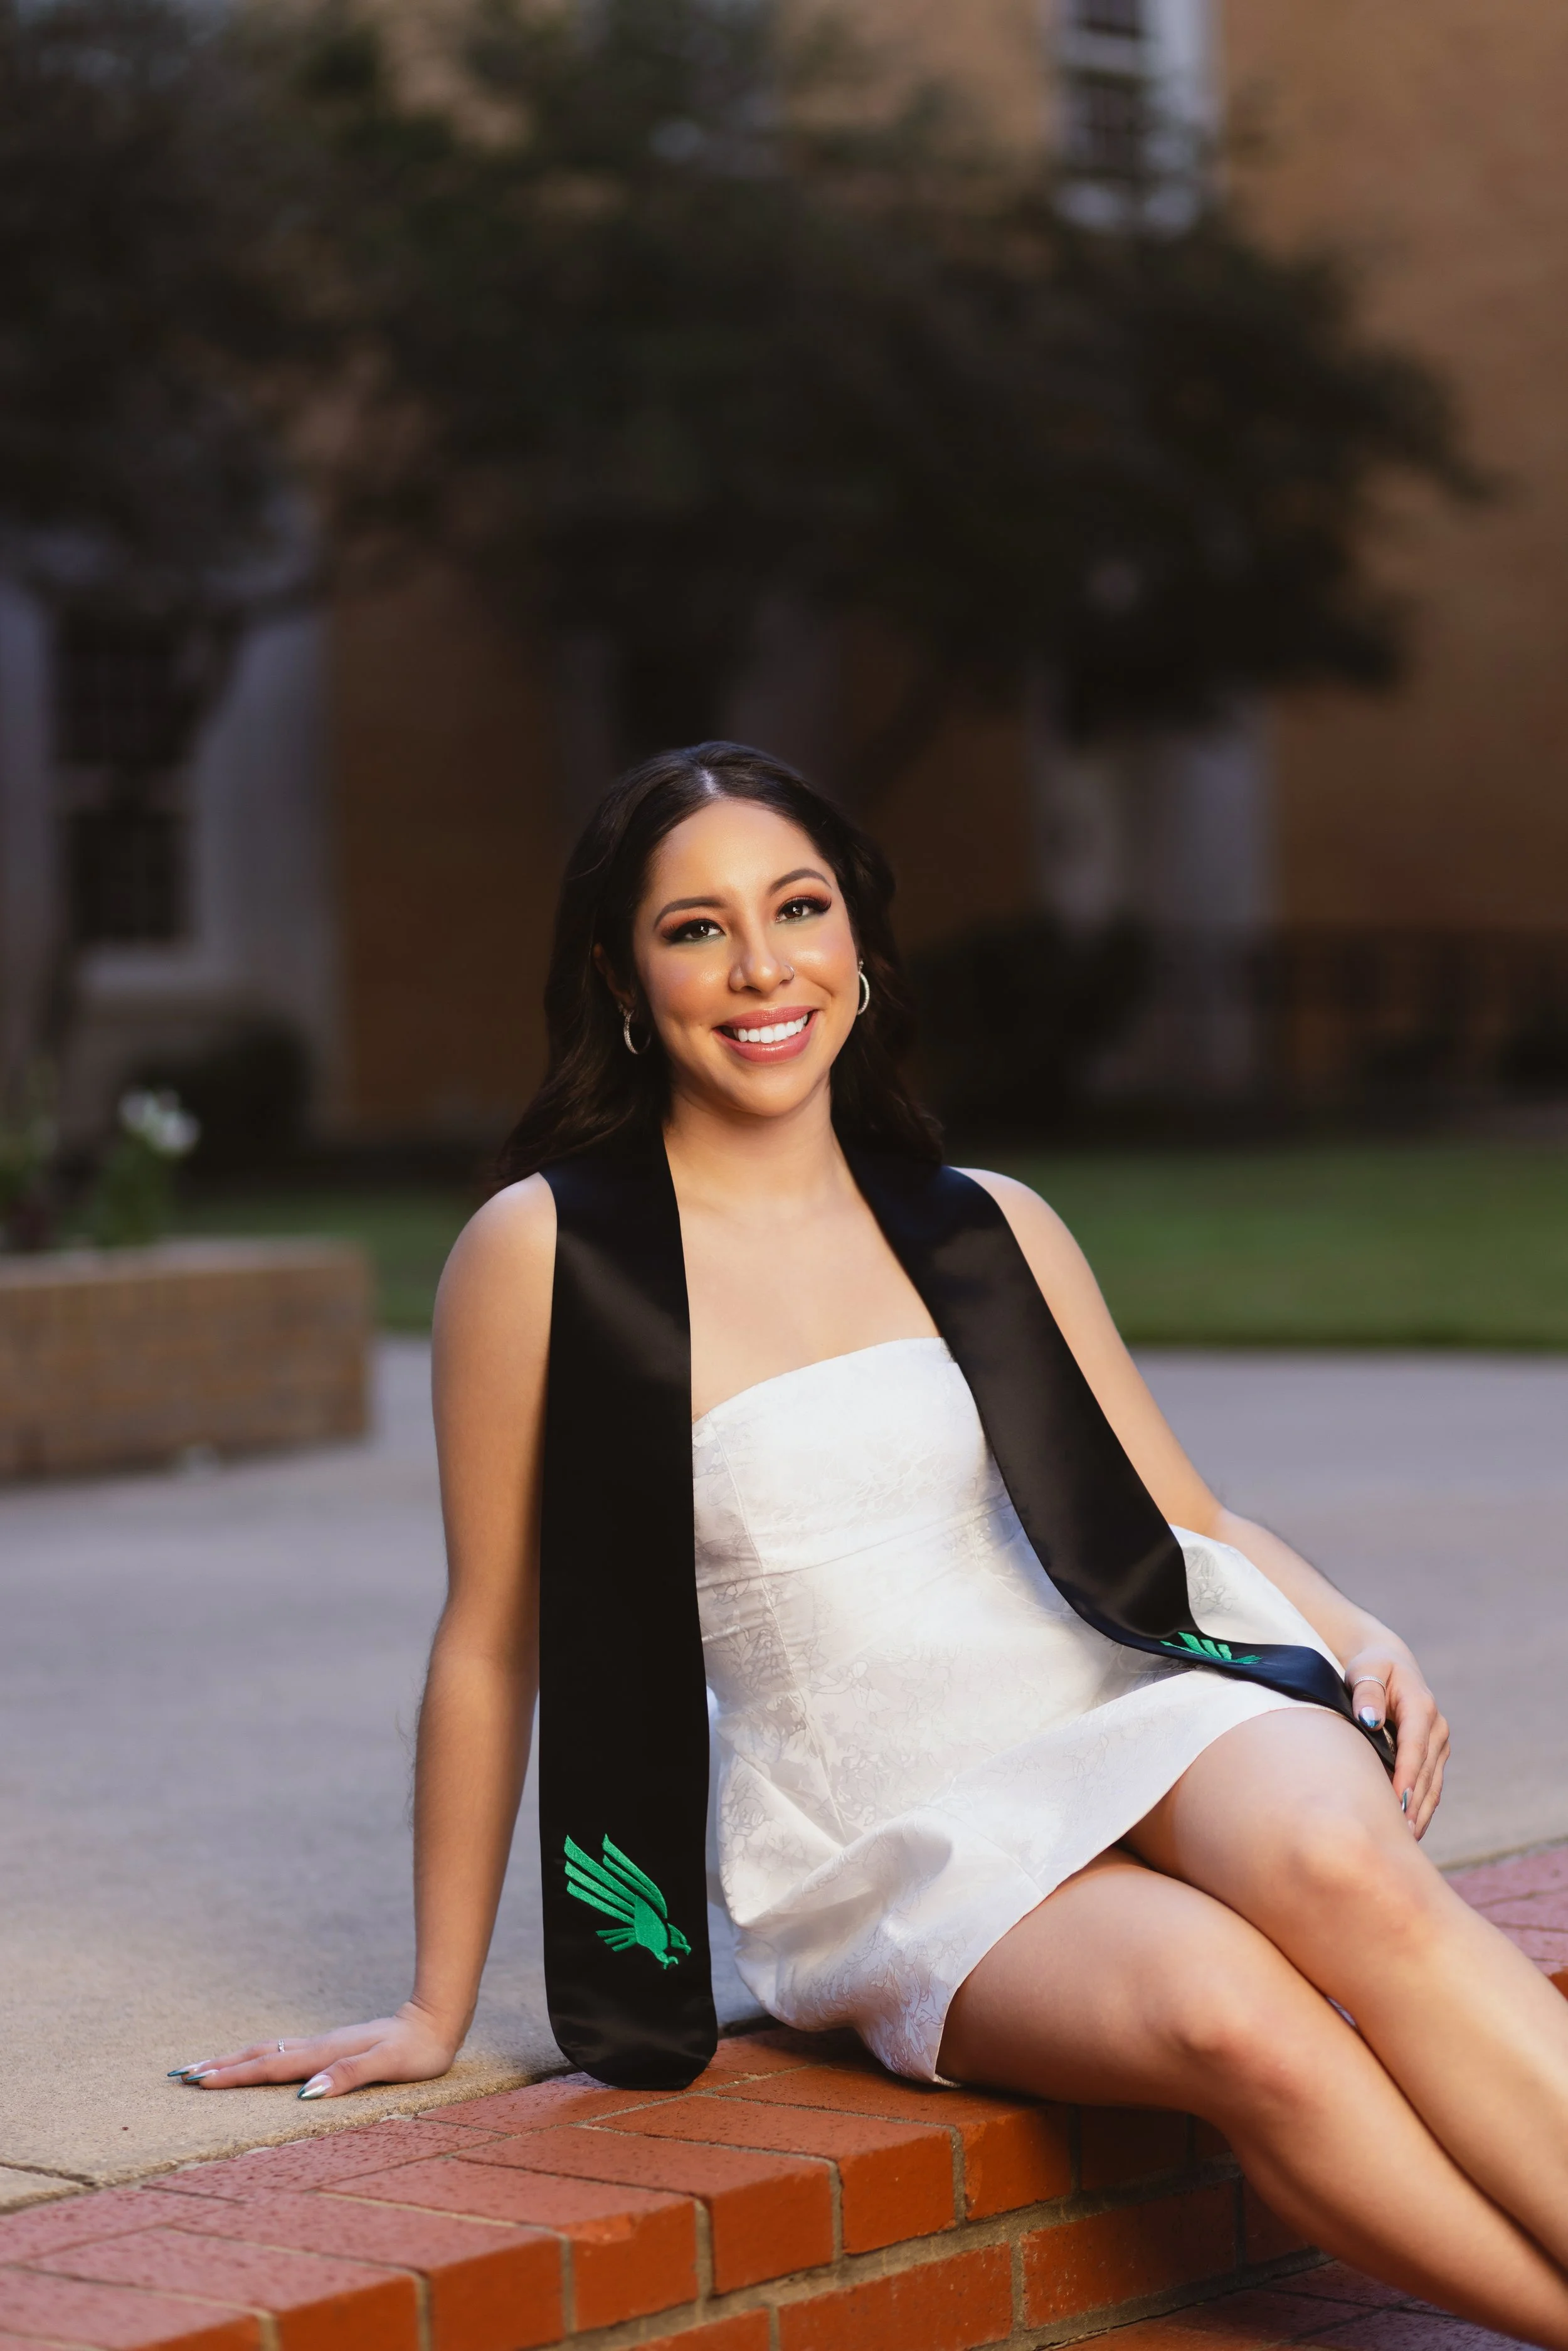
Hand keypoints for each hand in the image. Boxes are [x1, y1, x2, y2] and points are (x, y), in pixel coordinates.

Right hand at [169, 2001, 459, 2099]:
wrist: (436, 2021)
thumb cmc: (417, 2050)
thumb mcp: (388, 2065)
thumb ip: (349, 2076)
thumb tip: (307, 2093)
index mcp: (325, 2054)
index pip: (271, 2068)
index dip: (234, 2076)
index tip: (198, 2080)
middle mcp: (318, 2047)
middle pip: (260, 2056)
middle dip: (221, 2066)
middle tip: (182, 2075)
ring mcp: (323, 2045)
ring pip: (269, 2051)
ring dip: (235, 2060)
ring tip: (205, 2068)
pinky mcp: (331, 2047)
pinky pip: (285, 2053)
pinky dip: (260, 2058)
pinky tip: (254, 2063)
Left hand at [1343, 1639, 1449, 1837]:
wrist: (1389, 1665)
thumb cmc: (1370, 1669)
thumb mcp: (1365, 1671)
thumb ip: (1366, 1693)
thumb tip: (1369, 1720)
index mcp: (1421, 1706)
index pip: (1415, 1747)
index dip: (1407, 1776)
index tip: (1397, 1802)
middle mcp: (1436, 1728)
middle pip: (1426, 1773)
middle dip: (1415, 1804)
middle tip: (1399, 1837)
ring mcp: (1438, 1744)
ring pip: (1432, 1785)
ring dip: (1420, 1812)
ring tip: (1405, 1842)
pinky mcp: (1434, 1756)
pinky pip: (1430, 1786)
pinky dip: (1421, 1807)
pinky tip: (1409, 1830)